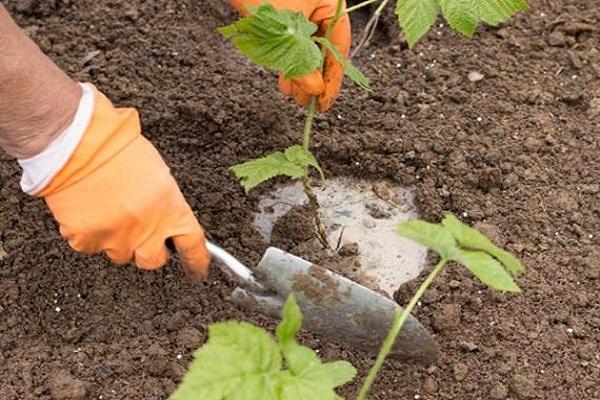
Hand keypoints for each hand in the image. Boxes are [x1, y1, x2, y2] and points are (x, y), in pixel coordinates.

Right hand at [35, 87, 210, 280]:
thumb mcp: (158, 172)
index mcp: (171, 209)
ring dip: (118, 241)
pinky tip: (88, 210)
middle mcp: (147, 230)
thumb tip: (163, 215)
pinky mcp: (87, 240)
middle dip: (149, 251)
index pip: (193, 245)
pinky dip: (89, 234)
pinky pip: (91, 247)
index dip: (196, 261)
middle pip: (153, 260)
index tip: (197, 270)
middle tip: (139, 232)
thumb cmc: (118, 148)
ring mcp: (116, 238)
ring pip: (121, 255)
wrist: (78, 144)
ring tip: (108, 211)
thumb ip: (164, 201)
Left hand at [229, 0, 350, 110]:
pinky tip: (285, 80)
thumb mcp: (286, 31)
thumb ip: (301, 62)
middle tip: (306, 103)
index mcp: (332, 7)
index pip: (339, 49)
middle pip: (323, 50)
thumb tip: (315, 90)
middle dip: (314, 79)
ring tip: (292, 94)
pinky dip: (288, 62)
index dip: (332, 79)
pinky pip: (292, 44)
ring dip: (299, 73)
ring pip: (306, 49)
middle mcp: (321, 9)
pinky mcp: (284, 16)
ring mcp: (303, 12)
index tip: (324, 102)